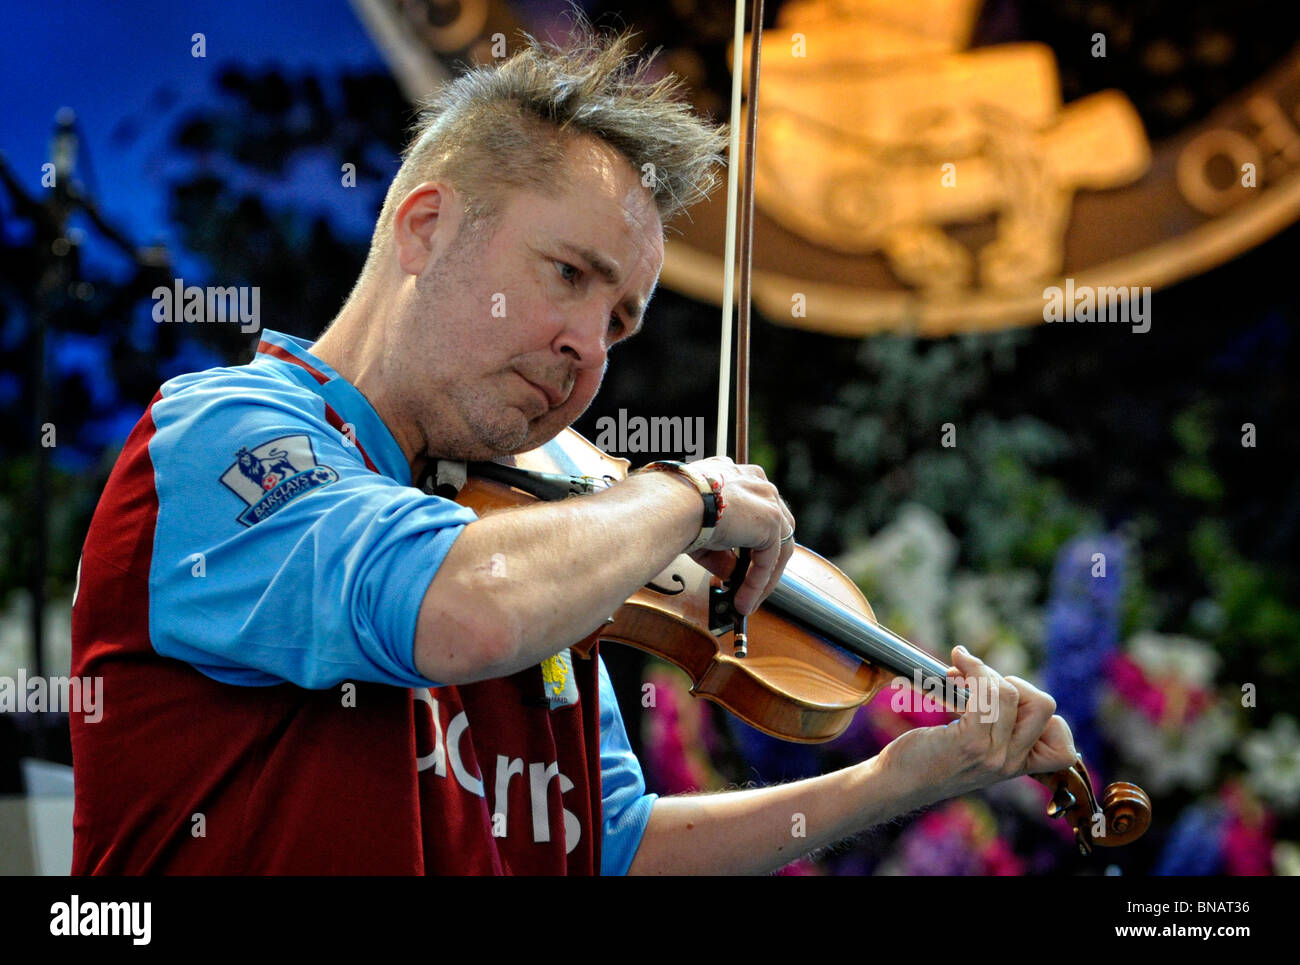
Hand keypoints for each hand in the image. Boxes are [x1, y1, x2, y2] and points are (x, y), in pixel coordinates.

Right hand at [682, 457, 794, 615]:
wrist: (671, 505)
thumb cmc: (673, 510)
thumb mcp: (700, 532)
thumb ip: (721, 551)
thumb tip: (730, 573)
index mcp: (739, 477)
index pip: (756, 513)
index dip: (752, 543)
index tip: (741, 567)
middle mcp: (757, 483)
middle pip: (774, 530)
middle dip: (762, 563)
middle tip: (748, 589)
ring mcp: (767, 499)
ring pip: (776, 547)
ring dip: (762, 579)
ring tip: (746, 601)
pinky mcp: (770, 519)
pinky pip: (768, 559)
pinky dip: (757, 583)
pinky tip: (744, 598)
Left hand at [877, 646, 1078, 809]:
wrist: (896, 783)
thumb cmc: (928, 759)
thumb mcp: (973, 749)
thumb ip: (993, 726)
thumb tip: (991, 676)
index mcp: (1016, 765)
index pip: (1064, 747)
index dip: (1043, 715)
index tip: (1007, 702)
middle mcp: (1010, 763)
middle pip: (1045, 705)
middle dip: (1013, 681)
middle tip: (980, 684)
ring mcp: (993, 754)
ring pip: (1011, 693)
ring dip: (984, 672)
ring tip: (959, 674)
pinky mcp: (970, 742)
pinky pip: (986, 695)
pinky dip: (972, 671)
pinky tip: (953, 670)